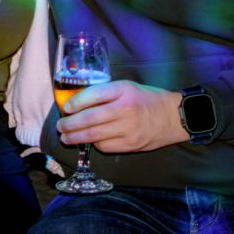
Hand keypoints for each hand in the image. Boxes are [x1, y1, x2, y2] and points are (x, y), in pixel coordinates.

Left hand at [58, 79, 187, 152]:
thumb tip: (77, 102)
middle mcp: (125, 110)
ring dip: (76, 137)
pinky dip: (94, 144)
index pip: (94, 95)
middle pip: (90, 119)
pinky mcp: (131, 145)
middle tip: (60, 126)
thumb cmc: (146, 99)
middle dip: (70, 124)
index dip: (76, 102)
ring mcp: (129, 130)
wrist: (174, 117)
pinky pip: (106, 146)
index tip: (65, 108)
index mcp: (123, 91)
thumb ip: (105, 93)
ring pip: (94, 135)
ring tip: (66, 137)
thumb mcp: (126, 87)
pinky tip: (89, 141)